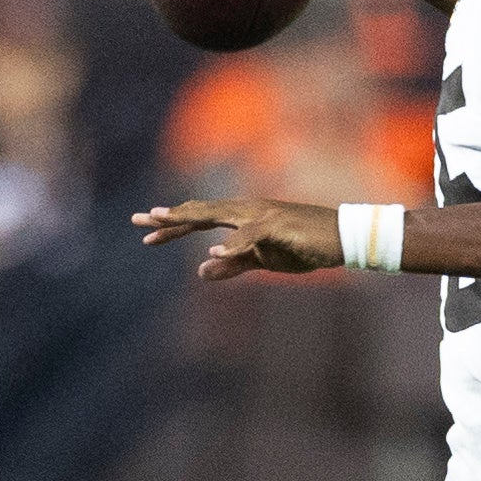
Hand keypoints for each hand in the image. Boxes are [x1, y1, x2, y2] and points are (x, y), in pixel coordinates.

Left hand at [134, 195, 344, 278]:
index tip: (146, 233)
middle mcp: (247, 210)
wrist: (342, 238)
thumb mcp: (263, 260)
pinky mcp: (277, 225)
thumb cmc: (304, 246)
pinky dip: (231, 244)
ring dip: (189, 218)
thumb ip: (233, 264)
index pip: (201, 220)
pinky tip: (211, 253)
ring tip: (161, 222)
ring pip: (217, 215)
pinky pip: (249, 235)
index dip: (173, 226)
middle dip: (169, 217)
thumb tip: (199, 270)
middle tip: (138, 219)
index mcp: (243, 218)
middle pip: (201, 212)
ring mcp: (261, 215)